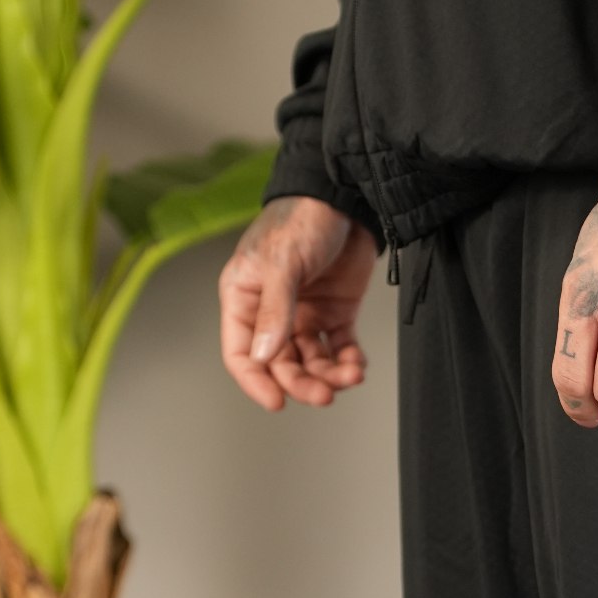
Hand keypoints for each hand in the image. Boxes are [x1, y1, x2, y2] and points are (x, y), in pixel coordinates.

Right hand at [218, 196, 377, 411]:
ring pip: (311, 361)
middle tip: (324, 393)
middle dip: (303, 383)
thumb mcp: (282, 263)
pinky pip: (339, 348)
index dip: (256, 381)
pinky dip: (348, 361)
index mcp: (244, 297)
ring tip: (349, 377)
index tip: (277, 401)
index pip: (241, 353)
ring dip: (329, 375)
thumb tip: (265, 356)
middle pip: (280, 364)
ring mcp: (304, 313)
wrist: (345, 196)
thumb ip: (275, 311)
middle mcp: (272, 311)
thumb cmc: (302, 217)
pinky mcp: (335, 312)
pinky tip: (357, 366)